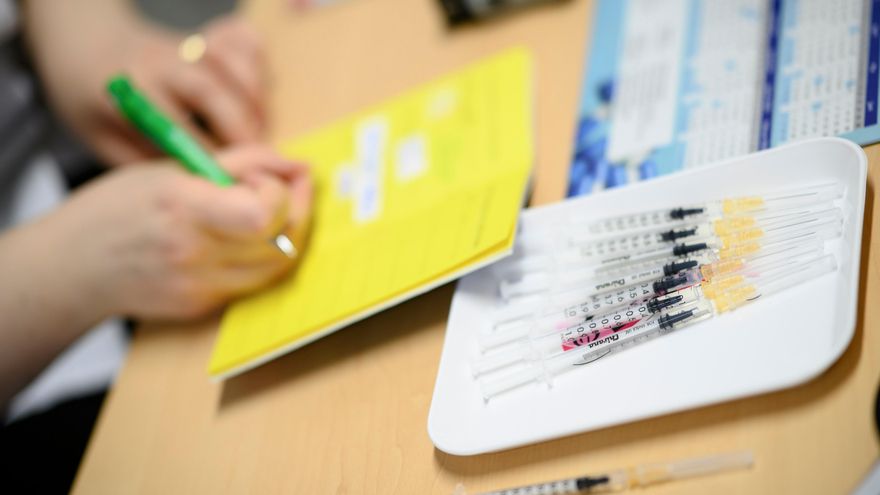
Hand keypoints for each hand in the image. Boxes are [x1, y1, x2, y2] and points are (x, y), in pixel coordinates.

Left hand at [27, 12, 266, 165]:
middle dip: (241, 130)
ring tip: (262, 139)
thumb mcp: (98, 136)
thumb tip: (187, 186)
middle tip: (260, 163)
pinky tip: (259, 106)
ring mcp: (183, 45)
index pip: (176, 127)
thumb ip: (139, 161)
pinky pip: (241, 52)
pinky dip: (256, 79)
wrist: (84, 39)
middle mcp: (159, 61)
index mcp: (128, 89)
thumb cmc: (88, 97)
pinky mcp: (200, 40)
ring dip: (255, 107)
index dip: (205, 157)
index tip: (225, 184)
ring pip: (233, 70)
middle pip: (212, 92)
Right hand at [43, 145, 311, 320]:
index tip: (276, 175)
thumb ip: (241, 162)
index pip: (263, 215)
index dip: (283, 192)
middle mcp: (193, 253)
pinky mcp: (203, 308)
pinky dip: (262, 256)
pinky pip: (253, 282)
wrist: (73, 268)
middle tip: (292, 188)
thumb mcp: (172, 167)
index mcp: (182, 207)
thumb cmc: (118, 208)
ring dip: (288, 236)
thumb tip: (296, 163)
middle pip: (283, 244)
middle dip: (300, 211)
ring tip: (269, 210)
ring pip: (278, 267)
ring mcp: (199, 288)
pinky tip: (243, 236)